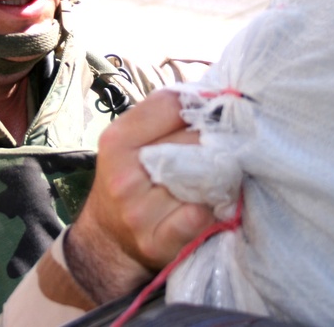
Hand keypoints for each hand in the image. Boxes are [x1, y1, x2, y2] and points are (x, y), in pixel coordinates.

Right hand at [65, 90, 214, 302]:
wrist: (106, 239)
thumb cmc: (129, 178)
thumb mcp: (131, 140)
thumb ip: (164, 114)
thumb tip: (213, 92)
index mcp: (117, 141)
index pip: (172, 105)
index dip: (200, 103)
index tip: (217, 107)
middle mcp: (124, 176)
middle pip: (193, 140)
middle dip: (215, 139)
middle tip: (226, 143)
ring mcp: (139, 212)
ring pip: (203, 177)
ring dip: (220, 174)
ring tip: (219, 174)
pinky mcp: (157, 241)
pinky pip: (200, 214)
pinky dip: (213, 207)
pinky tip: (212, 203)